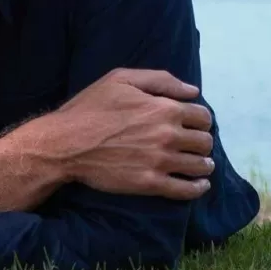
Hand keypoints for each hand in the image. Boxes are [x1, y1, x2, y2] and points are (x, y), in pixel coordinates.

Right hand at [44, 68, 214, 199]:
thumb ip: (160, 80)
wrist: (66, 143)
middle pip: (204, 142)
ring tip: (199, 164)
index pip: (202, 117)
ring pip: (199, 166)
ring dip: (204, 164)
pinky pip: (185, 190)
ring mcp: (160, 161)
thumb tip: (193, 91)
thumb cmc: (90, 108)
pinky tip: (199, 184)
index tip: (193, 124)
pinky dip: (198, 188)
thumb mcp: (120, 79)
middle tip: (193, 145)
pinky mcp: (150, 183)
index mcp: (165, 108)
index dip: (200, 120)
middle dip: (201, 142)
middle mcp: (168, 136)